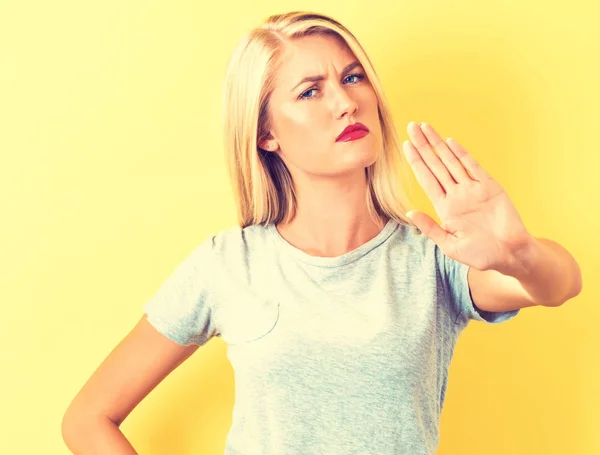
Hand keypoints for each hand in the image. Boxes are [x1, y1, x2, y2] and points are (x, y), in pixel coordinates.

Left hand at [403, 121, 533, 275]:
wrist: (511, 255)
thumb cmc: (481, 255)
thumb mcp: (450, 245)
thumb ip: (431, 228)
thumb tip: (410, 212)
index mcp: (445, 208)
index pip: (426, 179)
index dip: (416, 162)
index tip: (405, 145)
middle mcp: (456, 195)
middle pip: (435, 165)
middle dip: (423, 146)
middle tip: (411, 127)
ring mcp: (473, 189)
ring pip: (451, 162)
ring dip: (439, 145)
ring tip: (426, 128)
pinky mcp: (490, 187)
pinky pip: (473, 167)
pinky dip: (462, 154)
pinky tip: (450, 142)